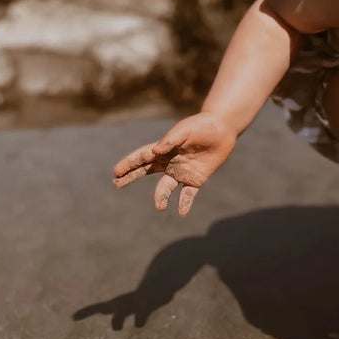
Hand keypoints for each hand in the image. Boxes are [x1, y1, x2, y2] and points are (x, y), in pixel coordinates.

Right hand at [112, 112, 236, 216]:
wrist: (222, 130)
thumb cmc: (201, 126)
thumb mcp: (185, 130)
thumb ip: (170, 140)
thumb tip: (155, 151)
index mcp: (163, 149)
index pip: (141, 157)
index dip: (128, 164)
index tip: (116, 172)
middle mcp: (169, 162)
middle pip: (145, 171)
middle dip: (131, 177)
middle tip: (117, 184)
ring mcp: (181, 172)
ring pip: (166, 187)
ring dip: (161, 197)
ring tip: (160, 207)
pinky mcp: (195, 179)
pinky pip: (187, 194)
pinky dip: (184, 203)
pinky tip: (181, 212)